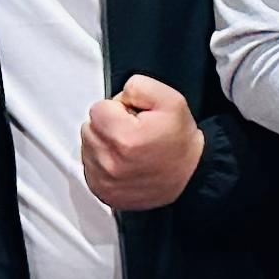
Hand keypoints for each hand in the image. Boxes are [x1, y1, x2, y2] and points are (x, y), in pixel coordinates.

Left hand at [80, 75, 204, 210]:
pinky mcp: (103, 192)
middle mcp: (110, 163)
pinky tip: (124, 163)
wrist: (190, 177)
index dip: (118, 109)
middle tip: (134, 133)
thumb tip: (119, 95)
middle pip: (90, 127)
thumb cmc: (180, 143)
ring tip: (130, 149)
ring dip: (104, 144)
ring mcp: (104, 181)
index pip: (98, 108)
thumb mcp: (171, 100)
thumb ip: (139, 86)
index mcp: (124, 138)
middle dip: (109, 126)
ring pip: (88, 147)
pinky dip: (103, 163)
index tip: (134, 119)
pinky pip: (89, 167)